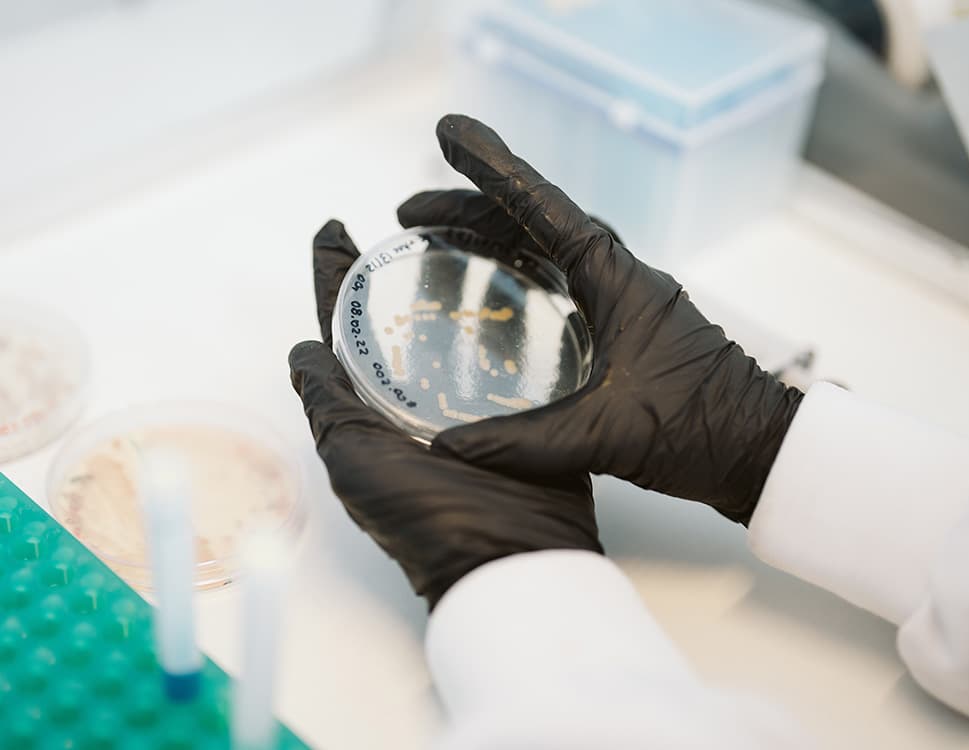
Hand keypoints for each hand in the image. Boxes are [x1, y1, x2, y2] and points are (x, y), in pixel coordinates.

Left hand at [289, 220, 601, 608]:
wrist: (509, 557)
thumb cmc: (427, 519)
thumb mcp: (357, 459)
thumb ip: (329, 404)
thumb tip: (301, 352)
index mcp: (371, 410)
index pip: (344, 329)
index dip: (334, 277)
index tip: (332, 229)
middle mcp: (414, 402)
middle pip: (399, 323)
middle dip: (395, 273)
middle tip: (404, 224)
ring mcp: (467, 403)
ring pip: (455, 332)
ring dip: (454, 289)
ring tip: (462, 239)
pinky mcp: (520, 407)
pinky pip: (512, 353)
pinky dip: (510, 321)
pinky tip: (519, 288)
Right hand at [400, 115, 803, 524]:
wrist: (760, 449)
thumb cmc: (699, 429)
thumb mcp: (605, 434)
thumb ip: (523, 443)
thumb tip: (447, 449)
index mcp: (615, 277)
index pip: (539, 205)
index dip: (489, 166)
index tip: (447, 133)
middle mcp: (620, 275)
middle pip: (533, 220)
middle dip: (469, 208)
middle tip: (411, 215)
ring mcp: (625, 297)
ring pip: (547, 246)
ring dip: (493, 235)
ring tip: (440, 240)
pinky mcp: (627, 324)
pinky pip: (563, 278)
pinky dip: (522, 270)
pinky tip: (499, 290)